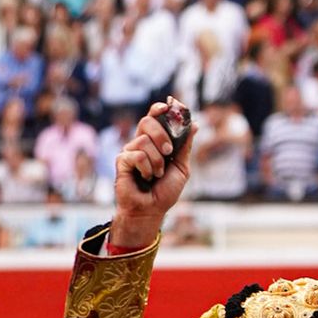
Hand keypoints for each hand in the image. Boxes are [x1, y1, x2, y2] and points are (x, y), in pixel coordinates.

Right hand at [109, 100, 195, 250]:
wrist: (151, 210)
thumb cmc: (165, 191)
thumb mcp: (182, 167)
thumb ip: (185, 146)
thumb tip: (195, 124)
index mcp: (155, 141)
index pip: (154, 117)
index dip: (160, 109)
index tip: (168, 107)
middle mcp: (141, 143)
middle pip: (147, 121)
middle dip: (161, 134)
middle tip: (168, 152)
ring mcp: (130, 151)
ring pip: (144, 140)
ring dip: (156, 160)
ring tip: (157, 174)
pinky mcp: (122, 160)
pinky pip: (137, 154)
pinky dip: (146, 168)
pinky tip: (145, 178)